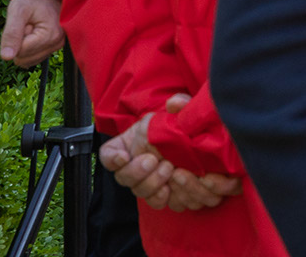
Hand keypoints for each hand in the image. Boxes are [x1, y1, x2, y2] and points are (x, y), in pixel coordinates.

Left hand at [0, 0, 63, 67]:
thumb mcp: (17, 11)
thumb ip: (11, 34)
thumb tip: (6, 58)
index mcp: (51, 35)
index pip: (20, 52)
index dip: (15, 38)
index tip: (25, 22)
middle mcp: (58, 43)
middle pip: (24, 59)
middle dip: (20, 43)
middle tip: (27, 24)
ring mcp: (58, 45)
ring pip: (28, 60)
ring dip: (24, 45)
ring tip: (31, 26)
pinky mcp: (55, 46)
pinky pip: (34, 57)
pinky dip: (29, 47)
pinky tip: (35, 32)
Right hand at [99, 97, 240, 210]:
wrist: (197, 143)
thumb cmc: (180, 127)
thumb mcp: (178, 111)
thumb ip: (178, 105)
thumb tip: (175, 103)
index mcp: (129, 146)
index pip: (108, 154)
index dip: (112, 158)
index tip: (123, 156)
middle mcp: (133, 168)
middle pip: (124, 178)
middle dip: (138, 172)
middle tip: (155, 161)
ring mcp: (147, 184)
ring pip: (143, 194)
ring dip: (155, 184)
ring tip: (172, 170)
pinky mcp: (165, 195)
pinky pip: (163, 203)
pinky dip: (170, 197)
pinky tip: (178, 186)